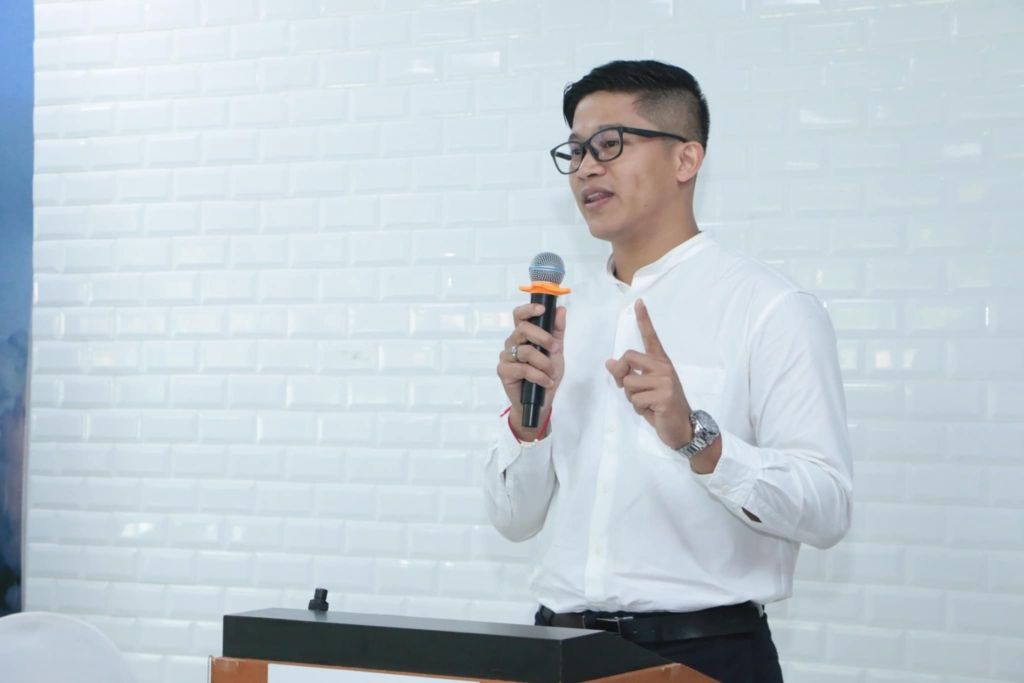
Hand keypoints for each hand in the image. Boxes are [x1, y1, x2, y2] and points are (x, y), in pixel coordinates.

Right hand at [496, 302, 566, 439]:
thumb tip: (561, 310)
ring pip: (525, 351)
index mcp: (523, 335)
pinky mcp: (504, 371)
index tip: (542, 309)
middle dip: (542, 337)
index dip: (529, 309)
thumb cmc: (547, 373)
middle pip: (522, 329)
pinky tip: (545, 382)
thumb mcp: (557, 351)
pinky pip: (522, 369)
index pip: (520, 316)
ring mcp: (506, 356)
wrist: (542, 400)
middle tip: (555, 349)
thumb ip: (557, 331)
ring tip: (552, 373)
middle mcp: (513, 343)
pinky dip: (538, 376)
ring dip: (544, 363)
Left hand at [605, 299, 692, 449]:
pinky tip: (653, 411)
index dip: (644, 320)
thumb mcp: (644, 389)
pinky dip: (639, 410)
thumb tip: (610, 363)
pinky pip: (636, 400)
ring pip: (628, 383)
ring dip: (632, 398)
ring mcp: (665, 381)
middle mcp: (664, 368)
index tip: (638, 302)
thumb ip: (630, 375)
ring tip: (647, 404)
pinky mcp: (664, 396)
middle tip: (626, 388)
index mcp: (660, 363)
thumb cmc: (662, 408)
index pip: (651, 338)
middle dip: (620, 374)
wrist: (682, 428)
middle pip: (628, 358)